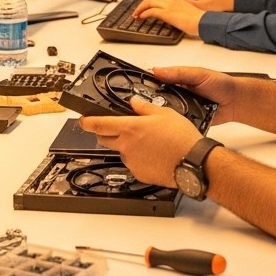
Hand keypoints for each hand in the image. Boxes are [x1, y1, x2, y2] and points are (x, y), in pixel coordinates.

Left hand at [79, 99, 202, 188]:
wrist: (193, 162)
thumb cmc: (181, 138)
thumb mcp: (164, 113)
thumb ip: (144, 107)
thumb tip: (134, 102)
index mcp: (130, 128)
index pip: (99, 124)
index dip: (87, 122)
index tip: (83, 120)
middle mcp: (126, 146)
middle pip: (104, 139)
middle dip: (105, 132)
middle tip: (118, 127)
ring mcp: (131, 161)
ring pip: (119, 151)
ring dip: (124, 145)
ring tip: (146, 141)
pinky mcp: (138, 173)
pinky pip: (131, 163)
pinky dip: (137, 157)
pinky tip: (152, 153)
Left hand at [133, 0, 208, 36]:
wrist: (203, 21)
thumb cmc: (198, 20)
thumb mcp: (185, 12)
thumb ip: (177, 11)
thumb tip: (171, 16)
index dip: (149, 1)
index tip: (145, 7)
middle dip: (142, 4)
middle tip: (137, 11)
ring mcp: (168, 5)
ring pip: (148, 2)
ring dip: (140, 8)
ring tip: (136, 15)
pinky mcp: (167, 13)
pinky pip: (151, 11)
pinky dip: (144, 13)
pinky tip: (141, 17)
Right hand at [149, 65, 241, 125]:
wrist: (236, 102)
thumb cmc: (220, 84)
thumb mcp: (199, 74)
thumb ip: (179, 73)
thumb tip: (158, 70)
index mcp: (178, 81)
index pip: (157, 82)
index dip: (147, 85)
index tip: (137, 88)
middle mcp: (178, 95)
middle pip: (158, 100)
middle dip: (152, 103)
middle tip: (144, 106)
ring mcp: (183, 109)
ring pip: (167, 114)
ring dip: (163, 115)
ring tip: (154, 118)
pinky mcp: (188, 122)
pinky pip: (178, 125)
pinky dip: (174, 126)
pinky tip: (169, 127)